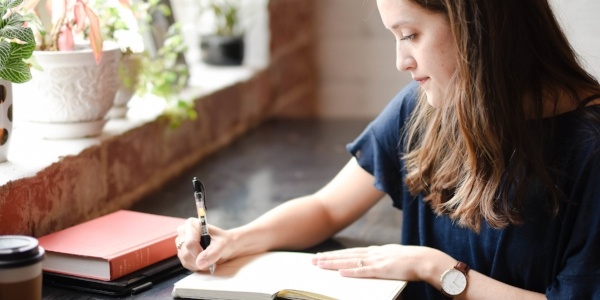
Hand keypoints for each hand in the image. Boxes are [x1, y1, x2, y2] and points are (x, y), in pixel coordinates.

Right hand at [175, 218, 230, 271]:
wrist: (225, 246)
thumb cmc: (224, 241)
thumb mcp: (223, 244)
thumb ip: (212, 253)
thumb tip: (200, 263)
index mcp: (192, 224)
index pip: (190, 243)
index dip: (199, 253)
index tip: (210, 255)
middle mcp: (183, 232)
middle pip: (186, 253)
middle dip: (200, 259)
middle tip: (211, 258)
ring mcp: (181, 243)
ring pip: (185, 260)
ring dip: (199, 263)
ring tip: (209, 258)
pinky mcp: (181, 253)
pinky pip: (186, 264)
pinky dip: (196, 265)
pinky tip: (204, 260)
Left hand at [312, 244, 442, 281]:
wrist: (426, 260)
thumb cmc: (413, 261)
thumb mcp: (394, 258)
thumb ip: (382, 260)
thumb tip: (373, 265)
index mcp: (376, 251)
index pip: (351, 252)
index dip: (336, 254)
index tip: (323, 255)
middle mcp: (373, 253)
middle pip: (346, 255)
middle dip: (328, 257)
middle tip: (313, 260)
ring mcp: (377, 261)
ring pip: (350, 261)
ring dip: (334, 263)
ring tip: (319, 264)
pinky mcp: (382, 270)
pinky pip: (363, 271)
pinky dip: (351, 271)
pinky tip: (340, 272)